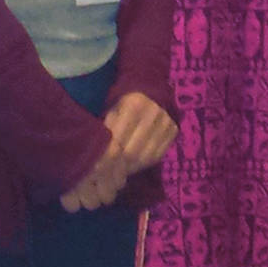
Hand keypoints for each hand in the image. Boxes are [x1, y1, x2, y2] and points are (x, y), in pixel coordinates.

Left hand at [57, 95, 176, 211]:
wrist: (149, 90)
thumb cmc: (121, 103)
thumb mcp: (109, 112)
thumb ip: (104, 132)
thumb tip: (93, 161)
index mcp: (133, 104)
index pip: (117, 141)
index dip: (106, 159)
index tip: (96, 171)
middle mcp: (153, 112)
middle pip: (132, 152)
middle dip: (117, 167)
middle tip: (106, 175)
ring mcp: (166, 122)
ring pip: (145, 157)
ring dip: (130, 168)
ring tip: (119, 171)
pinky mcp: (174, 130)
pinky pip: (157, 156)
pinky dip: (143, 164)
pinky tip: (133, 165)